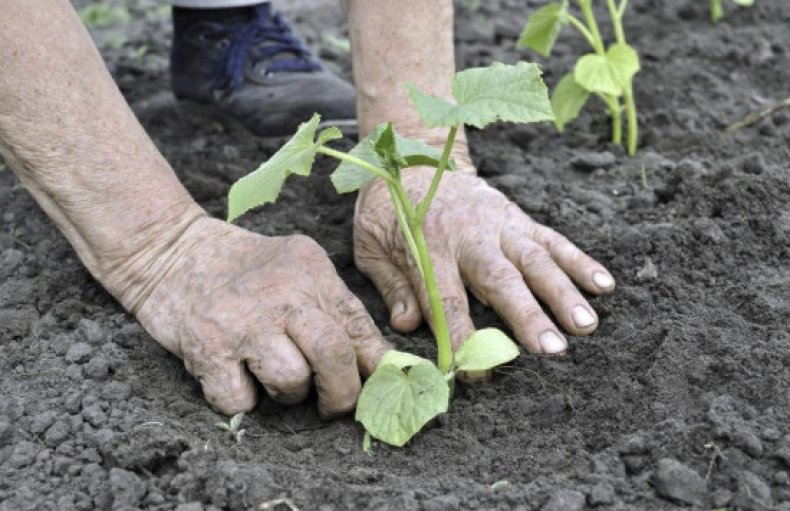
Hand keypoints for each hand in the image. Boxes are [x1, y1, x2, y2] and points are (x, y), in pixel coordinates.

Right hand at [134, 217, 390, 416]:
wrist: (172, 253)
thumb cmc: (246, 272)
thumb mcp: (298, 271)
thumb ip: (336, 309)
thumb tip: (381, 364)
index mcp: (310, 272)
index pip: (358, 325)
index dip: (376, 365)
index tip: (378, 386)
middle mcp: (280, 294)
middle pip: (333, 355)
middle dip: (342, 393)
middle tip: (333, 403)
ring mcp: (242, 322)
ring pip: (291, 382)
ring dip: (288, 394)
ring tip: (273, 375)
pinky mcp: (206, 348)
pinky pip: (241, 402)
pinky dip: (242, 401)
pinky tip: (236, 376)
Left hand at [354, 164, 614, 358]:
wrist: (413, 158)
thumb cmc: (389, 211)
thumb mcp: (371, 246)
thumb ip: (392, 286)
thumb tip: (407, 326)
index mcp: (428, 246)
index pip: (446, 299)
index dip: (460, 337)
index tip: (473, 372)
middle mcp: (469, 235)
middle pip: (501, 280)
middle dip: (528, 316)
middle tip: (552, 350)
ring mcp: (499, 224)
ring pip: (536, 260)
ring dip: (563, 293)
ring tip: (586, 326)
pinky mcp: (519, 218)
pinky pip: (553, 240)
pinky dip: (580, 261)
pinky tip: (604, 285)